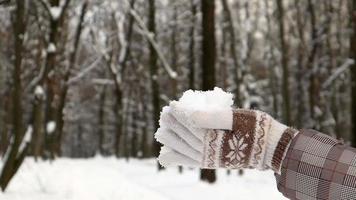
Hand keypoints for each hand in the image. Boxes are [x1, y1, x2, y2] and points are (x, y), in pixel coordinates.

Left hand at [155, 102, 297, 173]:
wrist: (272, 149)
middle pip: (186, 137)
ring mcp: (210, 159)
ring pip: (185, 150)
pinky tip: (167, 156)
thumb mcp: (239, 118)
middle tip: (163, 114)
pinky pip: (191, 162)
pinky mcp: (213, 163)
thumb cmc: (257, 129)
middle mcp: (210, 152)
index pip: (192, 125)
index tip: (172, 105)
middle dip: (174, 125)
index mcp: (215, 140)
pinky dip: (178, 159)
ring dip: (172, 141)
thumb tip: (191, 115)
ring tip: (161, 133)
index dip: (181, 114)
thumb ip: (214, 117)